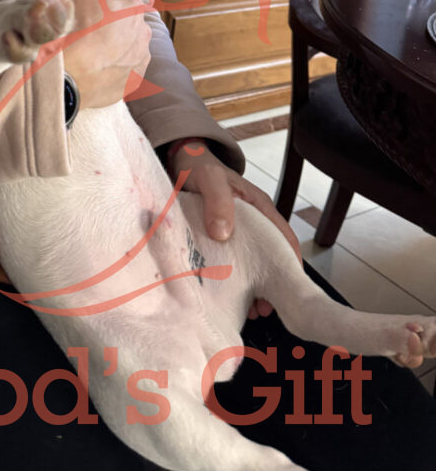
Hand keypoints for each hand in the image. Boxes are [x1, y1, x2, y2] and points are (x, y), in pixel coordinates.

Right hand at [60, 0, 152, 109]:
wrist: (66, 81)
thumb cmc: (73, 33)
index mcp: (134, 7)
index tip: (92, 4)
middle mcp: (143, 33)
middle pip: (125, 22)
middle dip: (109, 22)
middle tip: (83, 27)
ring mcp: (139, 61)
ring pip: (124, 47)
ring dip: (110, 46)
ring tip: (86, 50)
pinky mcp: (130, 84)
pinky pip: (121, 70)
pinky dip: (110, 68)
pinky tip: (92, 67)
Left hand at [167, 138, 302, 320]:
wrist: (180, 160)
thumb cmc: (199, 166)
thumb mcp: (209, 178)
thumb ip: (218, 200)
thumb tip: (224, 233)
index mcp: (259, 207)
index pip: (284, 237)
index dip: (290, 263)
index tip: (289, 288)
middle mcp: (254, 222)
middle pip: (271, 257)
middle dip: (272, 284)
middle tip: (265, 309)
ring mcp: (238, 232)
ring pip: (253, 264)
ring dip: (254, 286)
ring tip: (250, 311)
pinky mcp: (220, 239)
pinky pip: (232, 263)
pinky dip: (233, 281)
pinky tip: (228, 297)